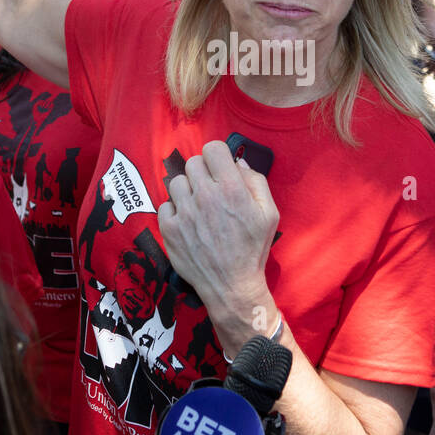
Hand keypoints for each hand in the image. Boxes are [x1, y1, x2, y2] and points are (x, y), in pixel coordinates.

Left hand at [157, 141, 278, 350]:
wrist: (231, 285)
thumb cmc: (252, 249)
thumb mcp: (269, 214)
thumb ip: (256, 182)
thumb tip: (238, 163)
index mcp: (231, 188)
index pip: (213, 148)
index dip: (218, 156)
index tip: (220, 168)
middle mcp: (205, 195)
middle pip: (193, 163)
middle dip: (203, 173)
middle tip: (211, 190)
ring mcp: (184, 212)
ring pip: (177, 182)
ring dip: (187, 190)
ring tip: (198, 207)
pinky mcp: (169, 228)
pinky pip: (165, 205)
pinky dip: (175, 211)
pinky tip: (188, 223)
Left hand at [418, 7, 434, 78]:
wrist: (424, 7)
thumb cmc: (421, 22)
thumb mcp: (419, 39)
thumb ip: (422, 53)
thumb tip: (422, 65)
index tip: (432, 77)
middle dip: (433, 68)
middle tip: (425, 74)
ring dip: (431, 62)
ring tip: (423, 68)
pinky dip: (430, 55)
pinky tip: (422, 58)